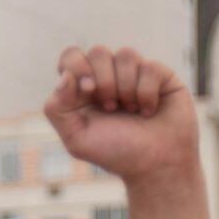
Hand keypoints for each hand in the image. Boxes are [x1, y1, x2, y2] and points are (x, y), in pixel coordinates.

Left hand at [45, 46, 198, 183]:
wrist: (156, 167)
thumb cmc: (117, 154)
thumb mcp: (76, 139)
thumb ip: (57, 109)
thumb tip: (65, 76)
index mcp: (85, 88)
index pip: (72, 56)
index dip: (78, 67)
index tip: (88, 91)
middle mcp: (110, 76)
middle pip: (98, 52)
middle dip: (104, 81)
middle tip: (111, 108)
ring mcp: (136, 74)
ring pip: (126, 54)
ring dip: (126, 88)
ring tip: (132, 111)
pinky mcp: (161, 76)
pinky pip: (150, 67)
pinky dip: (146, 92)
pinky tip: (149, 110)